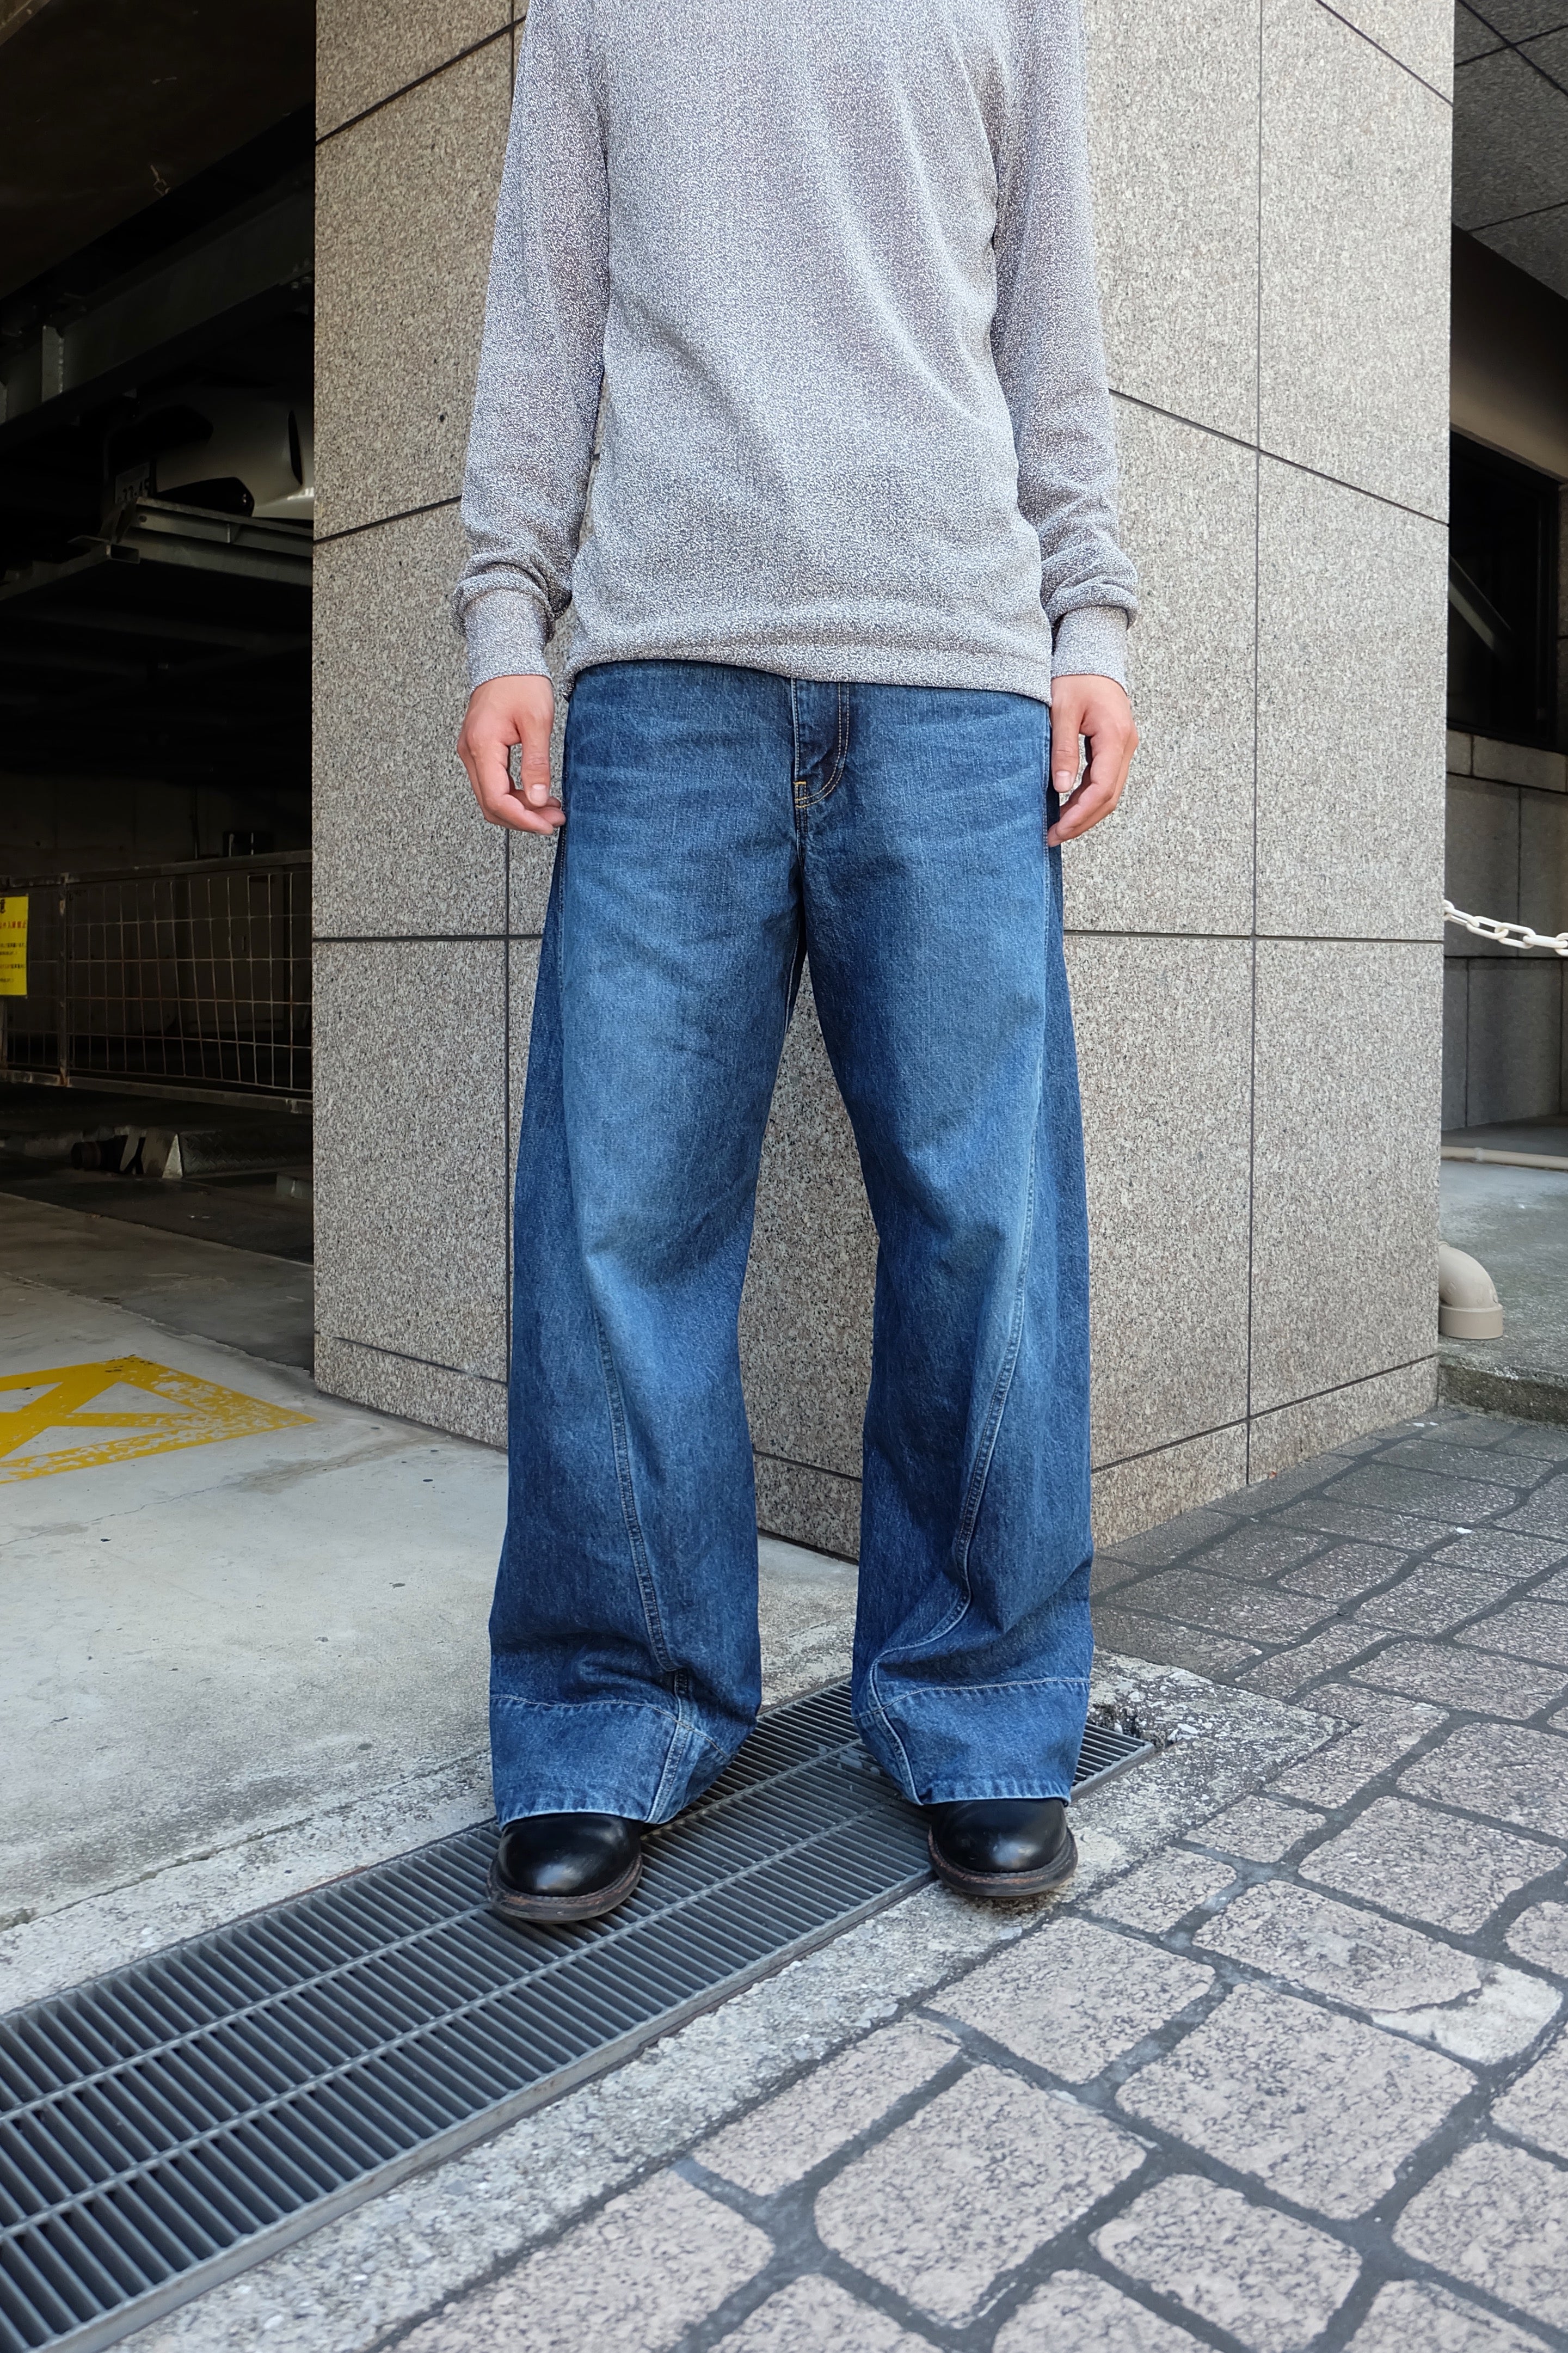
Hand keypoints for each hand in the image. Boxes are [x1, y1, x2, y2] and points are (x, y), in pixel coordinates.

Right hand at [457, 674, 563, 833]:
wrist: (506, 657)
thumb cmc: (520, 681)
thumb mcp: (537, 722)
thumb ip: (536, 763)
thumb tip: (538, 799)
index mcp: (482, 745)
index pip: (496, 798)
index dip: (522, 818)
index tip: (547, 825)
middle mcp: (470, 752)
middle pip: (491, 804)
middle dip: (523, 818)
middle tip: (554, 820)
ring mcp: (473, 752)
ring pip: (492, 796)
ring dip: (521, 808)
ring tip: (551, 809)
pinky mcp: (480, 750)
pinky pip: (494, 783)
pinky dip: (515, 795)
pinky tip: (538, 795)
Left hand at [1046, 674, 1137, 846]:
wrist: (1091, 654)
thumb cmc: (1074, 677)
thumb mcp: (1061, 711)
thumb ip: (1063, 750)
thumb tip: (1062, 789)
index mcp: (1115, 736)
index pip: (1102, 788)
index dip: (1080, 815)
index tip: (1057, 829)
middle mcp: (1126, 745)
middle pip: (1109, 797)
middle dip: (1083, 821)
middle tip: (1053, 836)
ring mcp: (1124, 746)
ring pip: (1110, 792)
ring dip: (1086, 813)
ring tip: (1059, 827)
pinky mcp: (1115, 746)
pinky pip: (1106, 780)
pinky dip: (1088, 798)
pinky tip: (1068, 807)